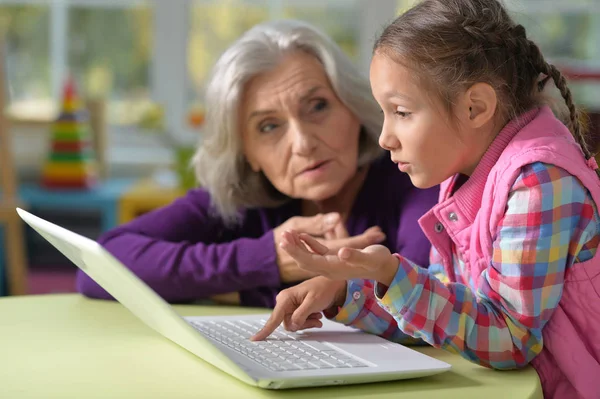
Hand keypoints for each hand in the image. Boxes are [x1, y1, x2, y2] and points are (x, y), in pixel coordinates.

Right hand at [251, 276, 346, 340]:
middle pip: (288, 324)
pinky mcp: (294, 311)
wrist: (331, 285)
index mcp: (285, 298)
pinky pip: (298, 323)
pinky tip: (316, 315)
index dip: (265, 330)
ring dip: (308, 322)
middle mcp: (284, 303)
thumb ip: (301, 315)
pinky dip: (309, 321)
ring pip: (294, 325)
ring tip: (317, 314)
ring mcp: (289, 307)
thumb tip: (292, 325)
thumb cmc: (323, 289)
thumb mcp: (313, 302)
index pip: (274, 318)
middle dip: (303, 323)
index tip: (255, 339)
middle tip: (316, 317)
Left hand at [280, 230, 399, 284]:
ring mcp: (330, 265)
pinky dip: (308, 243)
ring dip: (297, 245)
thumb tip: (342, 253)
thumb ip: (356, 256)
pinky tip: (301, 235)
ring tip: (287, 233)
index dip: (296, 251)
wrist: (385, 268)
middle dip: (292, 248)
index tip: (284, 241)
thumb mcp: (370, 258)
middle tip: (282, 235)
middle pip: (304, 260)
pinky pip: (317, 252)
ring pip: (308, 256)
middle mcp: (329, 269)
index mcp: (334, 269)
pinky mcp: (334, 259)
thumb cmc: (379, 261)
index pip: (309, 261)